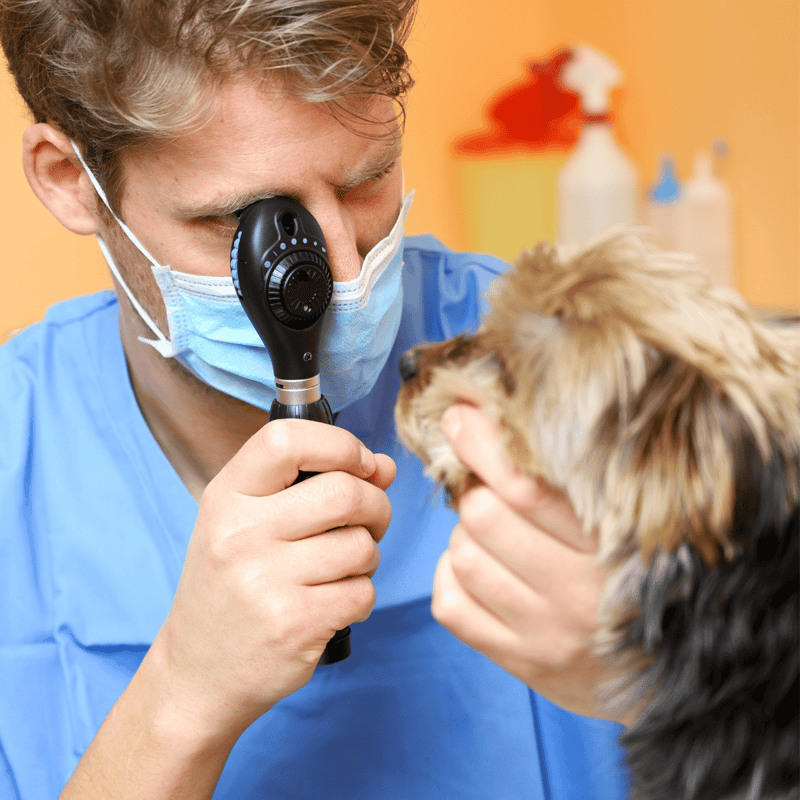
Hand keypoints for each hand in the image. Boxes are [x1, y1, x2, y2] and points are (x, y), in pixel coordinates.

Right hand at [150, 419, 395, 741]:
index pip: (286, 439)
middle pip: (345, 492)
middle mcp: (240, 534)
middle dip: (376, 506)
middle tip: (369, 523)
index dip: (339, 445)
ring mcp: (265, 581)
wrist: (197, 675)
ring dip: (367, 558)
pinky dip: (361, 597)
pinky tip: (333, 605)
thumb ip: (314, 485)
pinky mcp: (293, 624)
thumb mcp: (250, 524)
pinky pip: (362, 592)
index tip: (359, 465)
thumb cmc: (232, 588)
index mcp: (226, 497)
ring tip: (340, 571)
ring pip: (361, 545)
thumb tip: (384, 466)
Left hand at [431, 404, 614, 719]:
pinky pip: (451, 605)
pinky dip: (450, 576)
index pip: (525, 487)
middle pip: (483, 516)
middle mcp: (581, 594)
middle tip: (486, 489)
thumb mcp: (628, 525)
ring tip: (489, 535)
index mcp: (613, 546)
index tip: (460, 418)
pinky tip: (477, 570)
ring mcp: (549, 633)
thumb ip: (572, 483)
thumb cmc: (637, 578)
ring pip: (464, 557)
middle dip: (474, 491)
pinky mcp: (523, 661)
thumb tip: (492, 419)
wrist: (670, 675)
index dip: (481, 444)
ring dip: (464, 535)